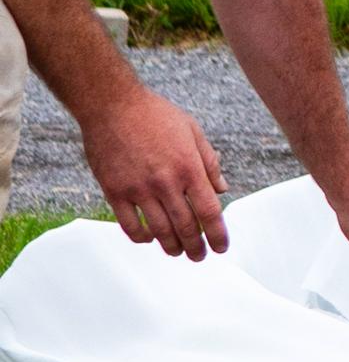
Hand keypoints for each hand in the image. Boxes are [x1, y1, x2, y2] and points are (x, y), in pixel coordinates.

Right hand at [79, 85, 230, 262]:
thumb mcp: (192, 131)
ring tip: (177, 253)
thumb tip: (222, 189)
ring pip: (159, 231)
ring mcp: (138, 189)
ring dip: (171, 247)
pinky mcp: (114, 191)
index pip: (209, 211)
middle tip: (200, 256)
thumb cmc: (155, 115)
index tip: (222, 247)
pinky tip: (149, 239)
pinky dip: (141, 237)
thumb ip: (209, 162)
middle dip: (196, 247)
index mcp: (189, 167)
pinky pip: (129, 225)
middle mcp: (166, 182)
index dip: (218, 234)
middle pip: (186, 227)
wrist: (112, 105)